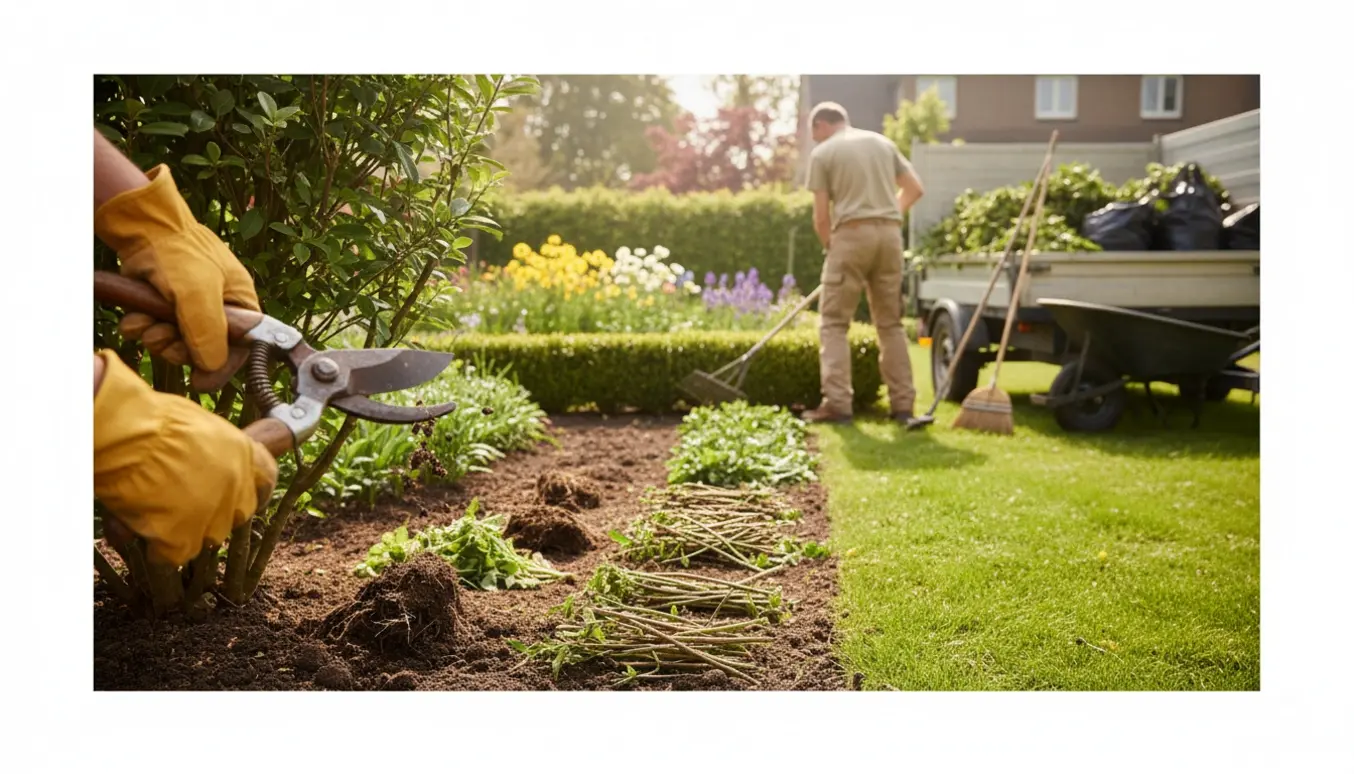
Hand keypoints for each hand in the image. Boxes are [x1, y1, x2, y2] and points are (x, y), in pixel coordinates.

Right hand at [93, 351, 278, 566]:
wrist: (125, 434)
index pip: (266, 479)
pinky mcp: (182, 537)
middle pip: (237, 514)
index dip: (258, 490)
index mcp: (242, 451)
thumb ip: (206, 450)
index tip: (247, 496)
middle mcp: (236, 484)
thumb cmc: (148, 419)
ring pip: (208, 537)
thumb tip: (197, 462)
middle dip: (216, 514)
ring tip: (156, 517)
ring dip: (186, 532)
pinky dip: (159, 550)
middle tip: (187, 507)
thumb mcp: (193, 425)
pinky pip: (175, 555)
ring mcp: (212, 513)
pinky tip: (139, 535)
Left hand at [94, 164, 258, 386]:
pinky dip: (141, 329)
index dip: (220, 367)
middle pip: (203, 351)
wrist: (144, 227)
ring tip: (147, 324)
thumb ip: (208, 332)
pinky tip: (134, 319)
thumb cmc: (181, 253)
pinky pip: (153, 331)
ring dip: (156, 339)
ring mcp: (188, 308)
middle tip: (164, 339)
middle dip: (179, 350)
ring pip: (174, 343)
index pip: (241, 348)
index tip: (199, 381)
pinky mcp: (162, 306)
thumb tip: (211, 366)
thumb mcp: (199, 294)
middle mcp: (217, 310)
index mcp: (240, 305)